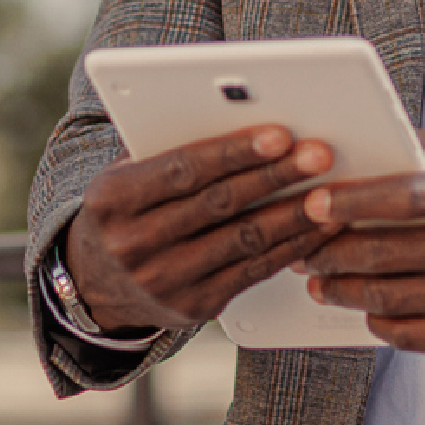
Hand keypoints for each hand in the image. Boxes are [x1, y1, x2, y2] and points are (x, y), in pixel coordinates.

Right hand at [65, 126, 336, 333]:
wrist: (96, 285)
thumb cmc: (124, 213)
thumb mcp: (125, 176)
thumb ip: (168, 151)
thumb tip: (241, 118)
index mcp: (114, 200)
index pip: (183, 170)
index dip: (234, 152)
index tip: (279, 135)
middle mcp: (134, 243)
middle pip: (219, 203)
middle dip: (276, 176)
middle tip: (318, 156)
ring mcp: (164, 281)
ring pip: (243, 240)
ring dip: (293, 215)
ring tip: (328, 192)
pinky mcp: (194, 307)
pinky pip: (253, 272)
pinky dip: (291, 248)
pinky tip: (318, 229)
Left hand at [301, 130, 424, 357]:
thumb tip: (369, 140)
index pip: (411, 194)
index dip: (356, 200)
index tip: (315, 203)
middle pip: (390, 253)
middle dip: (332, 252)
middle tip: (306, 247)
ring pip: (391, 297)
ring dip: (344, 289)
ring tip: (322, 279)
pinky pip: (410, 334)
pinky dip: (377, 320)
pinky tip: (367, 305)